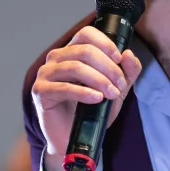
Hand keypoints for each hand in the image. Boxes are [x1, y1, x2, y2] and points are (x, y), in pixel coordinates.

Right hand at [31, 25, 142, 170]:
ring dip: (99, 80)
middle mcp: (57, 59)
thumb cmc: (93, 109)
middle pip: (84, 51)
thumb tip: (128, 55)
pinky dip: (84, 92)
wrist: (76, 137)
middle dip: (108, 67)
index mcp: (73, 52)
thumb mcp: (117, 89)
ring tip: (111, 94)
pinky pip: (63, 87)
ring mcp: (46, 74)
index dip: (105, 43)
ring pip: (75, 67)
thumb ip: (127, 72)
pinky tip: (97, 99)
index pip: (86, 34)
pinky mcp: (41, 92)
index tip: (119, 59)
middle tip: (120, 85)